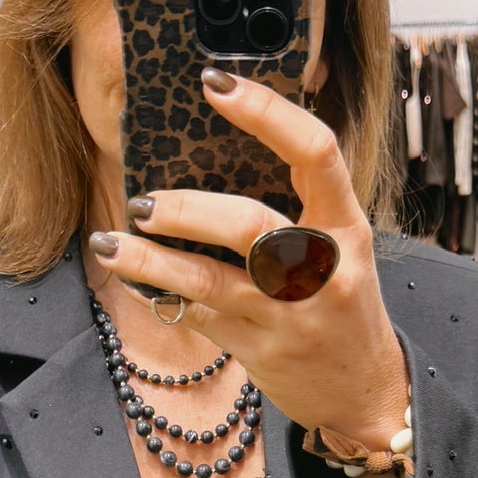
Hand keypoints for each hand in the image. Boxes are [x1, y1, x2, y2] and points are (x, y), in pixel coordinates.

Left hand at [89, 68, 410, 455]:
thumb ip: (299, 208)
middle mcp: (322, 270)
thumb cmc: (343, 306)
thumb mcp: (341, 249)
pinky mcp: (261, 352)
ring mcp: (290, 316)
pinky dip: (159, 295)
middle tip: (145, 201)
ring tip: (112, 243)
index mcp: (347, 228)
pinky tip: (130, 279)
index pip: (317, 152)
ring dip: (153, 260)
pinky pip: (198, 318)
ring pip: (210, 280)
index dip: (267, 113)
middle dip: (187, 209)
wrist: (366, 393)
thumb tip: (217, 156)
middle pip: (249, 225)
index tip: (216, 84)